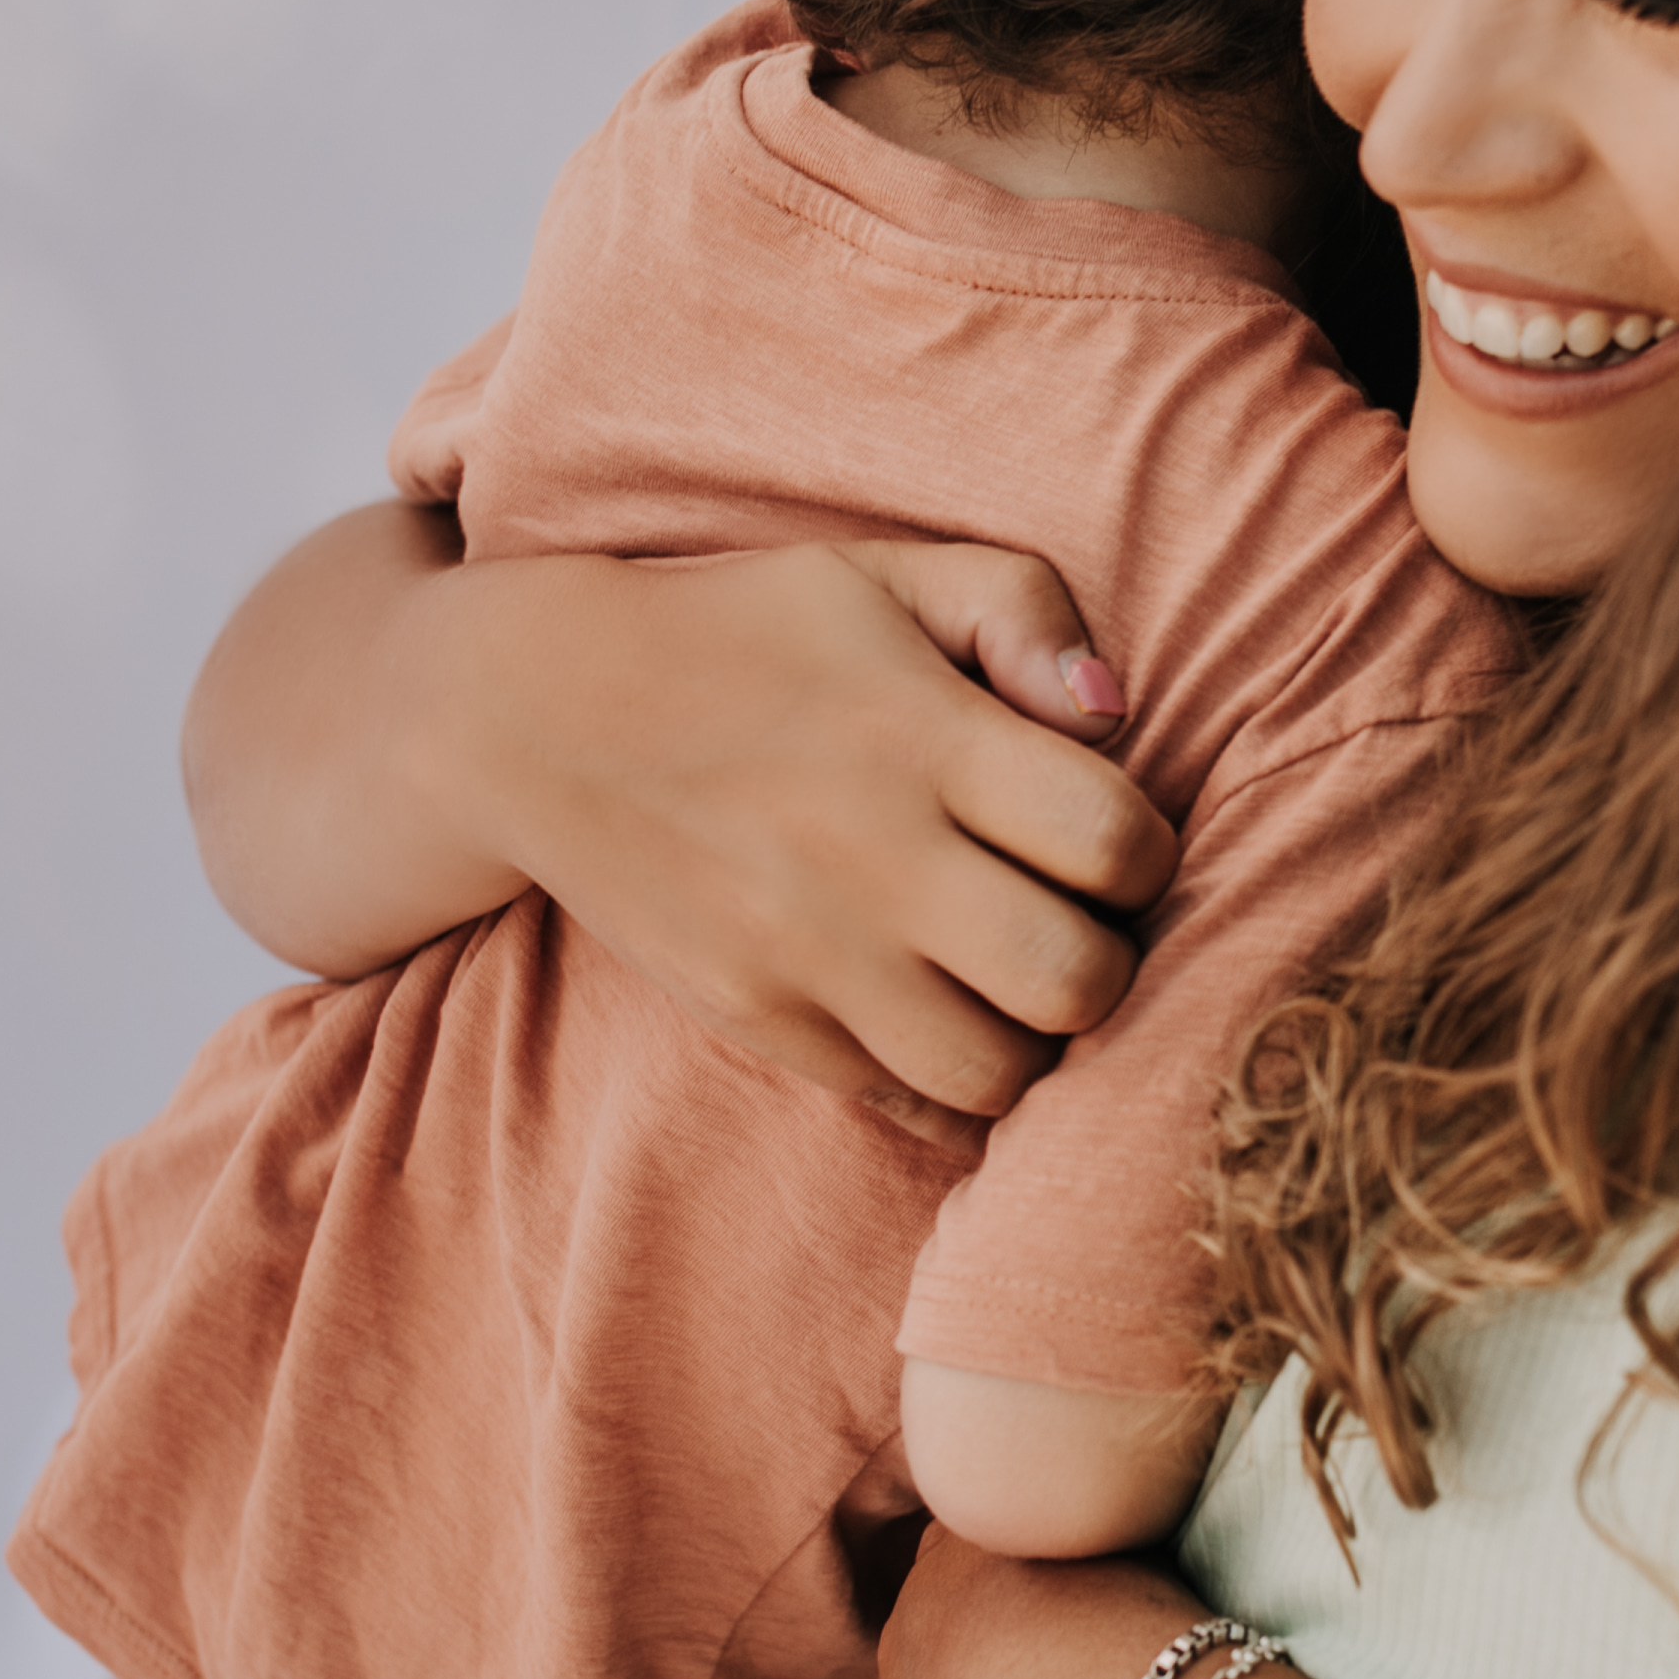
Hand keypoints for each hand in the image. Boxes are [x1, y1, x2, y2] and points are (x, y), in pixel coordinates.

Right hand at [448, 540, 1180, 1129]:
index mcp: (923, 736)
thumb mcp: (879, 574)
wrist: (533, 715)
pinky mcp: (760, 1021)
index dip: (1145, 853)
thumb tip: (1114, 711)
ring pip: (999, 1073)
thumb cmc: (741, 632)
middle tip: (1075, 924)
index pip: (1117, 840)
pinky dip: (951, 1084)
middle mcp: (873, 857)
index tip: (1108, 840)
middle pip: (1076, 980)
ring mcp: (809, 955)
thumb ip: (1021, 608)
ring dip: (1035, 1041)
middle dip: (1109, 963)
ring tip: (1011, 982)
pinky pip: (909, 1105)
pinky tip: (941, 1014)